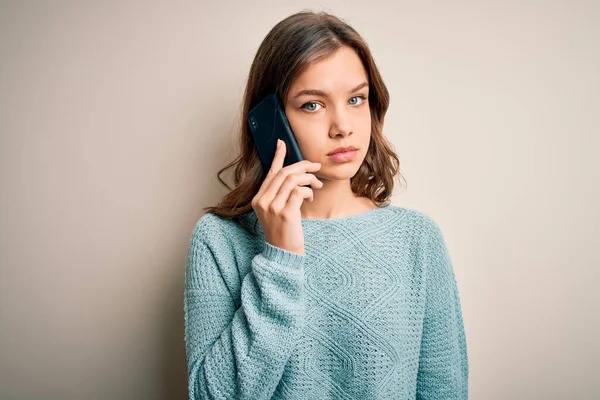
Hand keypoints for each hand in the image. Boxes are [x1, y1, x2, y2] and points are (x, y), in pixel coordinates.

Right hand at [251, 140, 322, 254]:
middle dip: (302, 166)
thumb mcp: (277, 210)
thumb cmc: (285, 231)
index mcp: (258, 199)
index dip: (277, 156)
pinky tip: (311, 196)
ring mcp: (272, 208)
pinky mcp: (285, 214)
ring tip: (316, 184)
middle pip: (284, 173)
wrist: (284, 254)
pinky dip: (308, 190)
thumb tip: (294, 174)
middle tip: (315, 166)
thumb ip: (280, 194)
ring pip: (292, 180)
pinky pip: (299, 191)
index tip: (282, 143)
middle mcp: (262, 202)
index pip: (270, 173)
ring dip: (309, 179)